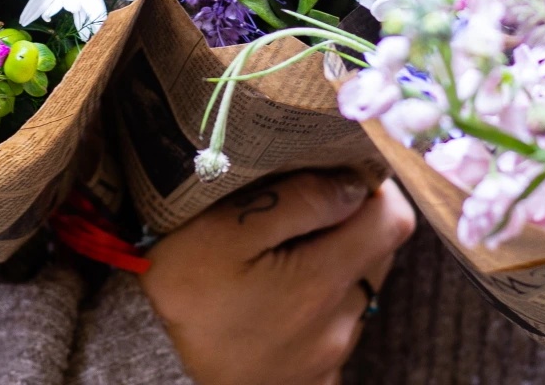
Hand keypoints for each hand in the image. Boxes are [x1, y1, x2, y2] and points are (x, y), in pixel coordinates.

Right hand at [141, 171, 415, 384]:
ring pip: (361, 290)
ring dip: (337, 266)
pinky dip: (321, 306)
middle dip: (354, 225)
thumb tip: (355, 184)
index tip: (339, 180)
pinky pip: (340, 328)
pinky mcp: (317, 380)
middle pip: (381, 254)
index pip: (394, 220)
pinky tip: (278, 300)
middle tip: (302, 216)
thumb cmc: (183, 295)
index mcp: (321, 280)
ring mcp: (331, 357)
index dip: (375, 191)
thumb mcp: (222, 230)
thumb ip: (297, 201)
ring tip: (284, 259)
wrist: (150, 365)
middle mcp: (338, 324)